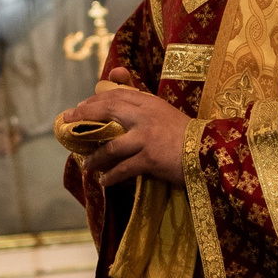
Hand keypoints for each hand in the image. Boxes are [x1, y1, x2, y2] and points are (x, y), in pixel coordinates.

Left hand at [75, 67, 187, 187]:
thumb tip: (122, 109)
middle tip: (68, 124)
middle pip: (107, 111)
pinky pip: (123, 168)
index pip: (116, 95)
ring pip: (110, 145)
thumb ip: (146, 109)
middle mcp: (146, 116)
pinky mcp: (150, 158)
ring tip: (86, 165)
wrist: (210, 152)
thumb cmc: (189, 136)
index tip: (80, 107)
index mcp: (150, 103)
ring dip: (94, 157)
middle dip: (84, 117)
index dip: (94, 100)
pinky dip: (111, 176)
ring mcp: (147, 137)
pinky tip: (104, 182)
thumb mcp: (167, 114)